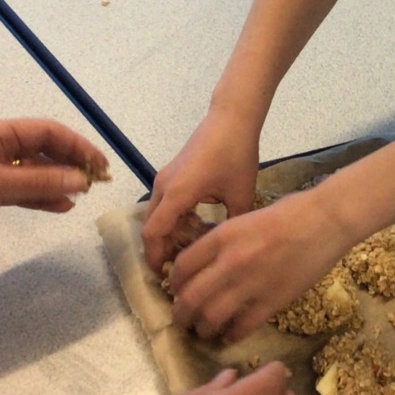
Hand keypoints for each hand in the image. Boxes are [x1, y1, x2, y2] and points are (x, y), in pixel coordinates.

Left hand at [0, 120, 109, 245]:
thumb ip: (40, 181)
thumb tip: (81, 180)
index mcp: (1, 133)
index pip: (50, 132)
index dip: (78, 145)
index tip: (100, 166)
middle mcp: (1, 146)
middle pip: (46, 149)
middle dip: (72, 163)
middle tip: (97, 183)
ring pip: (37, 171)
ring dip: (59, 181)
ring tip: (82, 196)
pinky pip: (24, 189)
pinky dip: (42, 196)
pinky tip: (62, 206)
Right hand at [142, 110, 260, 273]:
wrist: (232, 117)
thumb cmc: (236, 153)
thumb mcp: (241, 194)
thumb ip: (233, 224)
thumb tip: (232, 250)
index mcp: (176, 194)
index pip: (153, 234)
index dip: (156, 258)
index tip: (166, 277)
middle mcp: (163, 186)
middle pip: (152, 227)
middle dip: (163, 249)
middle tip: (182, 269)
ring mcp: (166, 178)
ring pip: (159, 215)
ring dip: (170, 233)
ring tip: (193, 249)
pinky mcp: (172, 173)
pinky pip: (166, 203)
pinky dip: (175, 219)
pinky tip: (198, 227)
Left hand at [168, 189, 350, 342]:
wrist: (326, 220)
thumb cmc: (290, 212)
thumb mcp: (246, 219)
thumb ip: (223, 241)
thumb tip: (204, 264)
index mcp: (222, 236)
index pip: (182, 267)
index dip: (174, 284)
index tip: (176, 291)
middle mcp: (230, 261)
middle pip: (191, 297)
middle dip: (181, 314)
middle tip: (183, 320)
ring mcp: (251, 284)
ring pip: (211, 317)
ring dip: (203, 329)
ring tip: (203, 331)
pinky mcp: (273, 301)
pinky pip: (242, 327)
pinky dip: (231, 335)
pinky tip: (230, 335)